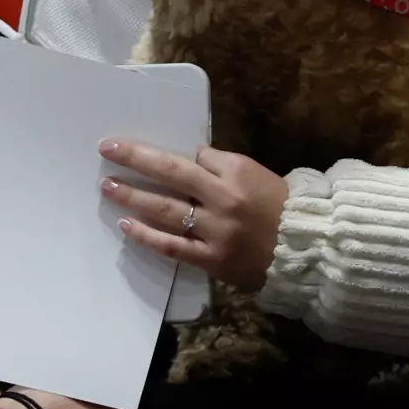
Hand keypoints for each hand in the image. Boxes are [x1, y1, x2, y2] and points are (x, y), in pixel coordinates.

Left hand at [100, 139, 287, 291]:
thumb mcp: (254, 174)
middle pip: (171, 173)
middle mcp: (222, 199)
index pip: (196, 157)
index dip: (177, 155)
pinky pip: (172, 246)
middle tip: (107, 149)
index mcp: (235, 173)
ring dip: (132, 196)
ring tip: (108, 187)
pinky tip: (126, 226)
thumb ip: (221, 167)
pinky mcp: (210, 259)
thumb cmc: (278, 206)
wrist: (301, 249)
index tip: (151, 154)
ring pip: (165, 210)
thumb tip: (188, 161)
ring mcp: (214, 231)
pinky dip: (146, 236)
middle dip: (136, 158)